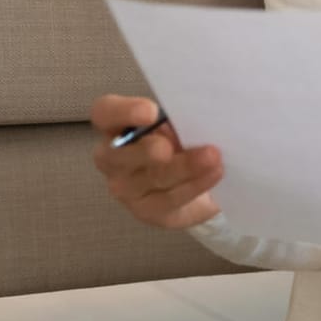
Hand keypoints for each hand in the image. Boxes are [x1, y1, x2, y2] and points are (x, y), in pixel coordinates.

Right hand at [89, 94, 223, 228]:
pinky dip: (195, 184)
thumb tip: (199, 111)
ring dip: (184, 167)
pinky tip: (214, 173)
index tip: (151, 112)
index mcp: (115, 125)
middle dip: (145, 151)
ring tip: (212, 156)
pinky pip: (169, 199)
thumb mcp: (177, 120)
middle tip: (168, 148)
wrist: (192, 178)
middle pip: (118, 155)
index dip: (123, 112)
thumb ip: (178, 114)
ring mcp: (126, 187)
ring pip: (152, 178)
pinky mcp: (147, 209)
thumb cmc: (178, 137)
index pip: (105, 113)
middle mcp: (113, 157)